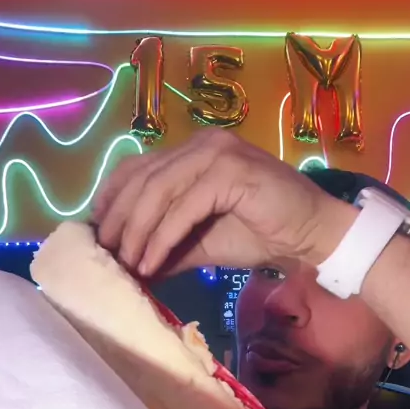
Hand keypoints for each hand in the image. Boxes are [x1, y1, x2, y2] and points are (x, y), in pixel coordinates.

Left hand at [92, 129, 352, 276]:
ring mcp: (217, 152)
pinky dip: (162, 237)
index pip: (136, 167)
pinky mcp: (230, 171)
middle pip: (141, 178)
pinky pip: (183, 207)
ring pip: (158, 191)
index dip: (110, 199)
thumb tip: (127, 265)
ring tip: (126, 264)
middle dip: (117, 220)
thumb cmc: (262, 234)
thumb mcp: (200, 243)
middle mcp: (202, 144)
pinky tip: (151, 263)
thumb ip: (165, 245)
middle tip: (105, 255)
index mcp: (193, 152)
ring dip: (136, 232)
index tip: (97, 235)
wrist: (313, 234)